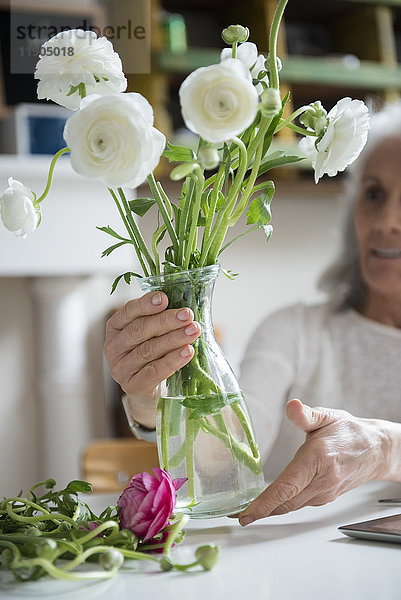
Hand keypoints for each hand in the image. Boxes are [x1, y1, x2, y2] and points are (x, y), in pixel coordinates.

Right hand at [104, 291, 200, 397]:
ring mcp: (120, 368)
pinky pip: (153, 371)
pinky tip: (187, 351)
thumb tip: (183, 305)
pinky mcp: (132, 386)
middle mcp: (113, 347)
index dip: (146, 304)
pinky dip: (172, 360)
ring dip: (174, 338)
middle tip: (187, 315)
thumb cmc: (155, 354)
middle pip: (139, 330)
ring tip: (193, 331)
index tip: (164, 299)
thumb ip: (162, 319)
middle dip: (166, 321)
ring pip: (148, 350)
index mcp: (115, 328)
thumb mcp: (154, 334)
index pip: (128, 312)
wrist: (153, 392)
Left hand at [238, 398, 390, 525]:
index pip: (287, 486)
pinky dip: (281, 505)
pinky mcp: (325, 497)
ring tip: (246, 511)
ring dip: (268, 510)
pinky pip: (298, 504)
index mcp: (319, 459)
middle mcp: (322, 481)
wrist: (376, 450)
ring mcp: (324, 492)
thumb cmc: (349, 432)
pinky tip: (268, 502)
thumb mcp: (328, 416)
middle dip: (259, 511)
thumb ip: (306, 415)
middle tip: (235, 514)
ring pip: (291, 506)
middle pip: (286, 503)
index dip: (264, 503)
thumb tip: (292, 406)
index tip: (246, 513)